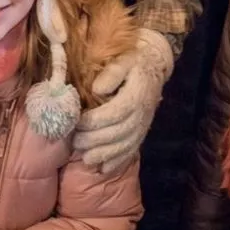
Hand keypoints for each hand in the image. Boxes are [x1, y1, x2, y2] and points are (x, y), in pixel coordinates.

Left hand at [72, 29, 173, 173]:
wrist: (154, 67)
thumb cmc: (134, 62)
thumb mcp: (123, 60)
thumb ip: (112, 73)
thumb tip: (96, 89)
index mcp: (135, 95)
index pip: (115, 113)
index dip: (96, 121)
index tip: (78, 123)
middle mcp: (141, 114)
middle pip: (118, 132)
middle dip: (96, 140)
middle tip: (76, 142)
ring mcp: (142, 125)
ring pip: (124, 145)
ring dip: (105, 155)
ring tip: (86, 158)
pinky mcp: (141, 133)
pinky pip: (131, 151)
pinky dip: (118, 162)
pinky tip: (104, 169)